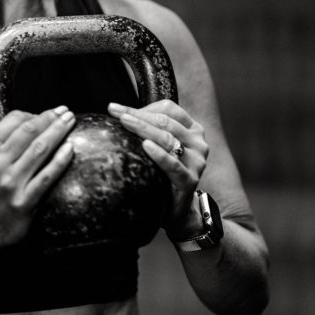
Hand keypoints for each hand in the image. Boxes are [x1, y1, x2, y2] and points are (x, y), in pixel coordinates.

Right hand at [0, 106, 75, 251]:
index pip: (13, 121)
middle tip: (65, 112)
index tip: (48, 113)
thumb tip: (30, 125)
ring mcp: (11, 182)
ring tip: (70, 122)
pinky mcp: (24, 201)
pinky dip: (61, 159)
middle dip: (50, 118)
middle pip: (29, 131)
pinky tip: (70, 149)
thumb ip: (0, 145)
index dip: (34, 114)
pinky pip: (47, 176)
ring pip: (40, 149)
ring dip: (58, 132)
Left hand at [107, 100, 208, 235]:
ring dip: (144, 128)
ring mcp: (196, 161)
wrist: (176, 207)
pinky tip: (146, 146)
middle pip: (165, 122)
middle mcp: (198, 143)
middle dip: (138, 116)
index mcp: (191, 129)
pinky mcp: (190, 180)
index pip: (168, 109)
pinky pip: (173, 165)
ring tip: (125, 122)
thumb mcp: (158, 145)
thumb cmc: (162, 171)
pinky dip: (159, 154)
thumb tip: (118, 112)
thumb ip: (148, 129)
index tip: (116, 109)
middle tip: (116, 113)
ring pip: (168, 139)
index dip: (142, 107)